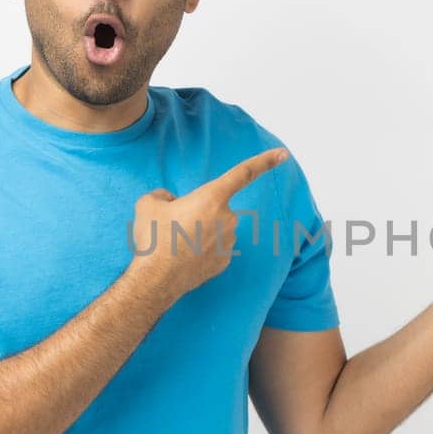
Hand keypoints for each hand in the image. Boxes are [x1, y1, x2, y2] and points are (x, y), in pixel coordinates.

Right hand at [129, 147, 288, 300]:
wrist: (156, 279)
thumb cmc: (154, 238)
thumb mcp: (149, 204)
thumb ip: (164, 195)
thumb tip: (171, 201)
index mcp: (212, 198)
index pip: (244, 173)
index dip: (265, 161)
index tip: (283, 154)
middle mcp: (227, 218)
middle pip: (215, 207)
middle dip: (198, 212)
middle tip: (173, 225)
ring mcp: (229, 241)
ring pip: (215, 228)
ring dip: (199, 231)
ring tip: (175, 243)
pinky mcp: (225, 261)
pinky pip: (214, 247)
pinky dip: (201, 249)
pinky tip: (183, 256)